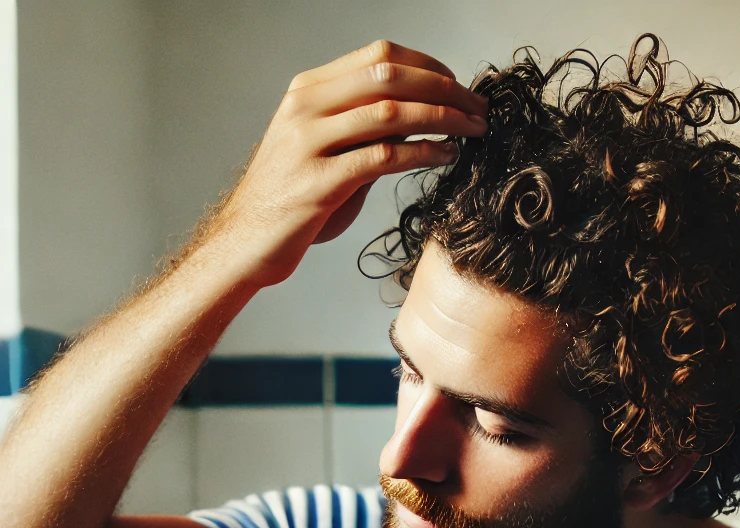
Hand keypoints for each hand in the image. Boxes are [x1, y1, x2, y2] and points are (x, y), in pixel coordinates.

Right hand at [204, 39, 487, 288]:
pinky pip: (384, 158)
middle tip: (479, 109)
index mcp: (308, 92)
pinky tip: (446, 156)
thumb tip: (418, 120)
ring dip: (443, 119)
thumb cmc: (291, 200)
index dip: (427, 67)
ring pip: (391, 112)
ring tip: (473, 130)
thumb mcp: (324, 151)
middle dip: (444, 89)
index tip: (459, 87)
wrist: (245, 242)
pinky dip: (423, 153)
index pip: (378, 56)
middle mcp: (307, 108)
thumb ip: (363, 131)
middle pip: (390, 76)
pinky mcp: (320, 183)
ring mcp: (310, 144)